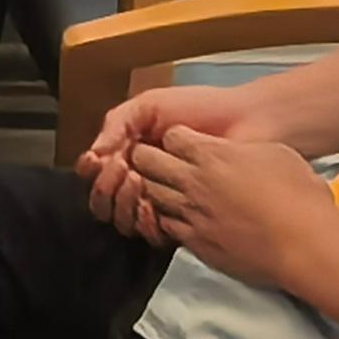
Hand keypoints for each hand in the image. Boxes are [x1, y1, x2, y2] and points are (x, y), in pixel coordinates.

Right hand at [78, 84, 253, 237]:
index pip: (95, 173)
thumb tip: (95, 154)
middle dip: (108, 188)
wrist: (245, 123)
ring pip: (123, 220)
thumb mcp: (150, 105)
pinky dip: (146, 222)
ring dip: (125, 204)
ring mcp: (161, 201)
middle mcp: (140, 180)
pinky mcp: (183, 221)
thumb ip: (117, 122)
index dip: (93, 171)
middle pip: (104, 201)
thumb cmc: (200, 108)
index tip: (102, 159)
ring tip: (142, 183)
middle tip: (128, 171)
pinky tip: (154, 207)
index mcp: (129, 153)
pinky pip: (152, 233)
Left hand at [127, 124, 337, 288]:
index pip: (171, 135)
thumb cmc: (298, 194)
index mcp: (211, 154)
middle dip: (149, 159)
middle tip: (161, 163)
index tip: (184, 144)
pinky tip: (184, 220)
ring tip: (170, 191)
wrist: (304, 243)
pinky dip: (169, 220)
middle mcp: (192, 182)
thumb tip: (234, 153)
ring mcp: (191, 215)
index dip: (176, 138)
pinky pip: (167, 227)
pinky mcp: (196, 244)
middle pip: (147, 162)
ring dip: (157, 190)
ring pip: (152, 196)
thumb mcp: (273, 153)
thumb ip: (241, 150)